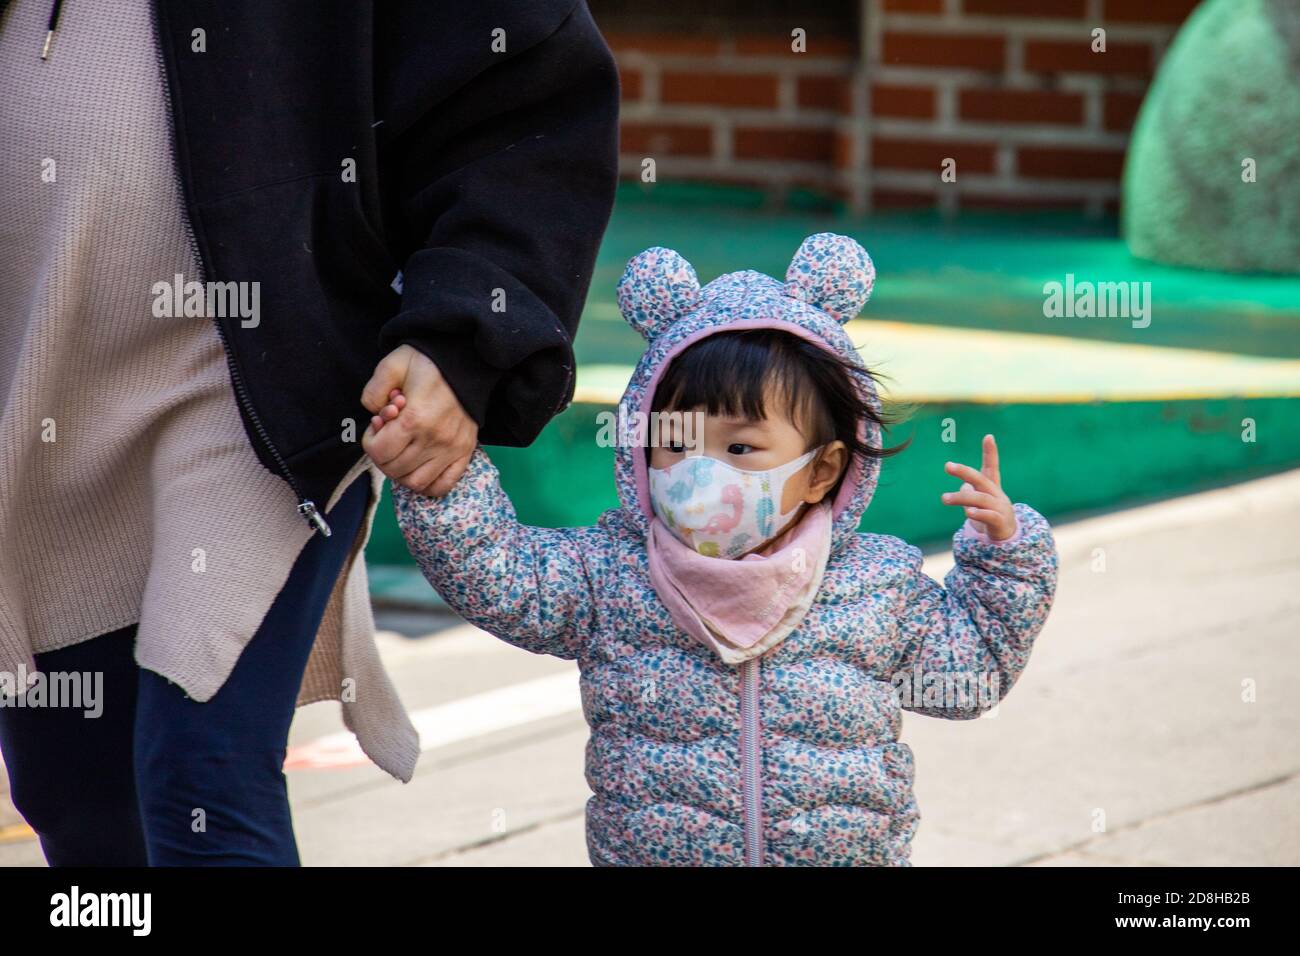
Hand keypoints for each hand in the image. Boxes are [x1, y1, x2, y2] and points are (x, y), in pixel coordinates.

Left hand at [361, 345, 477, 495]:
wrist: (466, 362)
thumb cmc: (427, 363)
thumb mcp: (392, 365)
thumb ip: (373, 391)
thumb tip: (375, 416)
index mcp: (415, 418)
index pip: (380, 452)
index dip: (370, 442)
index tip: (377, 426)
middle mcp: (435, 439)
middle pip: (394, 469)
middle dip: (382, 455)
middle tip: (388, 436)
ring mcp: (452, 448)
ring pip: (416, 482)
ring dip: (401, 473)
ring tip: (401, 453)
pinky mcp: (465, 452)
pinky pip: (443, 484)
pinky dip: (427, 485)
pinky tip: (419, 468)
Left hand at [940, 434, 1016, 540]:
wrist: (1006, 534)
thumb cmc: (989, 513)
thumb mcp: (978, 500)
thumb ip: (969, 492)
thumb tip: (963, 487)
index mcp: (991, 486)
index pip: (991, 467)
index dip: (991, 452)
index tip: (989, 436)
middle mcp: (997, 494)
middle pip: (981, 480)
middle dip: (964, 472)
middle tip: (947, 465)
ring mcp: (1000, 508)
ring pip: (980, 499)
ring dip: (961, 498)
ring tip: (944, 498)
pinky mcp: (1000, 522)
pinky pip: (989, 517)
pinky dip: (979, 514)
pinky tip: (968, 512)